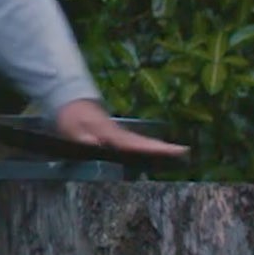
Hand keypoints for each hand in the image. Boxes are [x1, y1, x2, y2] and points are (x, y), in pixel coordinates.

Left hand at [53, 99, 189, 158]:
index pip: (131, 142)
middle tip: (183, 150)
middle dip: (162, 146)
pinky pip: (135, 141)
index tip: (168, 148)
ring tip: (179, 152)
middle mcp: (117, 131)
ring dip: (158, 146)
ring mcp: (118, 132)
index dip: (149, 147)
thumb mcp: (71, 128)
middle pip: (141, 141)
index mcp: (108, 132)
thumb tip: (94, 144)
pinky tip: (156, 152)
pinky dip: (148, 146)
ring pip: (140, 141)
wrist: (70, 102)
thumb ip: (82, 137)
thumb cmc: (70, 117)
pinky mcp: (117, 134)